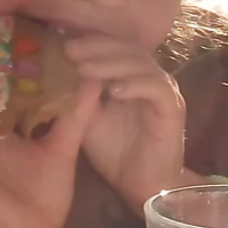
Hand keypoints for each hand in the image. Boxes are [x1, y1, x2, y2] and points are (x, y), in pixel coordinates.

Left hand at [64, 34, 186, 213]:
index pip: (111, 47)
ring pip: (140, 65)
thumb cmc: (114, 152)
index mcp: (128, 76)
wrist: (141, 184)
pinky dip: (135, 86)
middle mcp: (147, 78)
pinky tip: (114, 90)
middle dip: (96, 47)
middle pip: (125, 49)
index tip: (61, 44)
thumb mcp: (87, 120)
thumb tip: (54, 73)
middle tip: (70, 49)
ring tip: (84, 68)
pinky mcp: (173, 109)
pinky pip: (157, 89)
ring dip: (111, 64)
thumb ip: (76, 96)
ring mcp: (163, 91)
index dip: (88, 43)